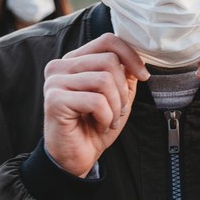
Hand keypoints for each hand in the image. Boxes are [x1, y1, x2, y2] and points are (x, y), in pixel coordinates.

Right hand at [43, 33, 149, 177]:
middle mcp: (60, 66)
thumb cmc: (94, 126)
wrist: (76, 158)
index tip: (143, 76)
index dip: (131, 56)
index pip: (107, 41)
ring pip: (104, 80)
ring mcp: (55, 81)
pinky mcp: (55, 100)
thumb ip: (125, 74)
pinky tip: (99, 125)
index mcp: (74, 60)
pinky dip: (106, 117)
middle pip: (109, 61)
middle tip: (119, 110)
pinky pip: (96, 101)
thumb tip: (138, 57)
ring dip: (115, 106)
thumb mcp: (117, 96)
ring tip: (109, 119)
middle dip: (123, 90)